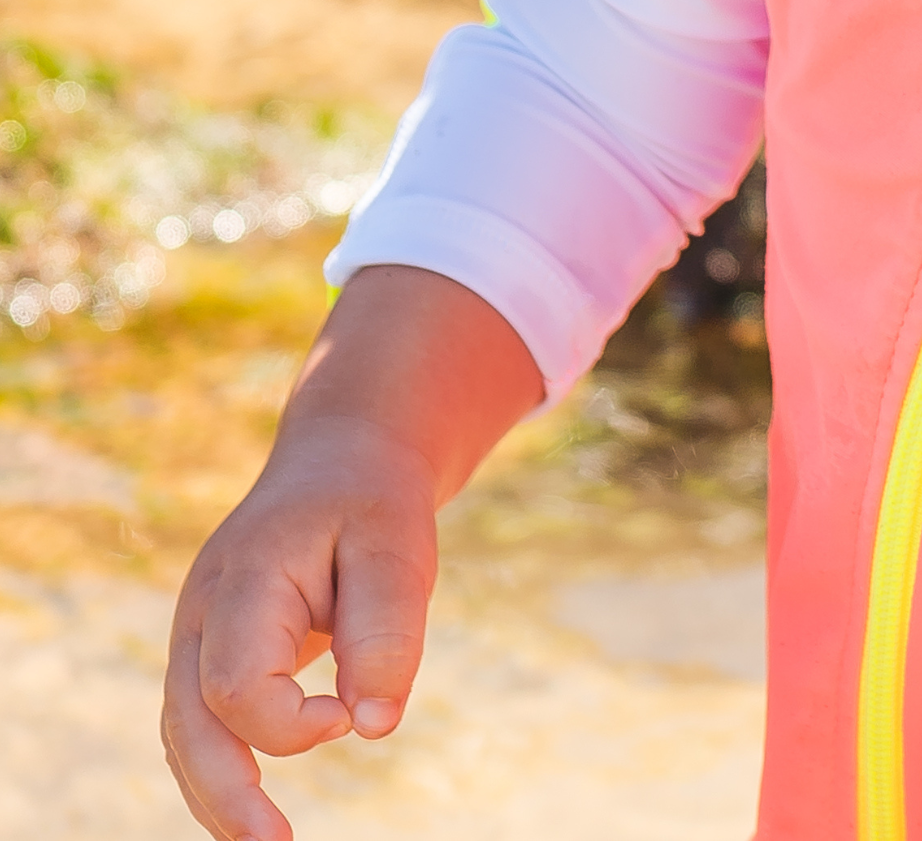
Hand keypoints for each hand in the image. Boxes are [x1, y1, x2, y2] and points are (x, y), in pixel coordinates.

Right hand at [161, 265, 540, 839]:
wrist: (345, 455)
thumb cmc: (374, 500)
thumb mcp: (398, 542)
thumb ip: (386, 629)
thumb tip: (375, 726)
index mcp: (244, 576)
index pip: (234, 682)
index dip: (288, 722)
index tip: (349, 718)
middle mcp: (203, 609)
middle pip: (188, 720)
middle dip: (224, 792)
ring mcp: (198, 631)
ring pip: (184, 730)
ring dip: (218, 793)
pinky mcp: (213, 648)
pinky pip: (203, 719)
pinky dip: (224, 765)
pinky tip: (255, 808)